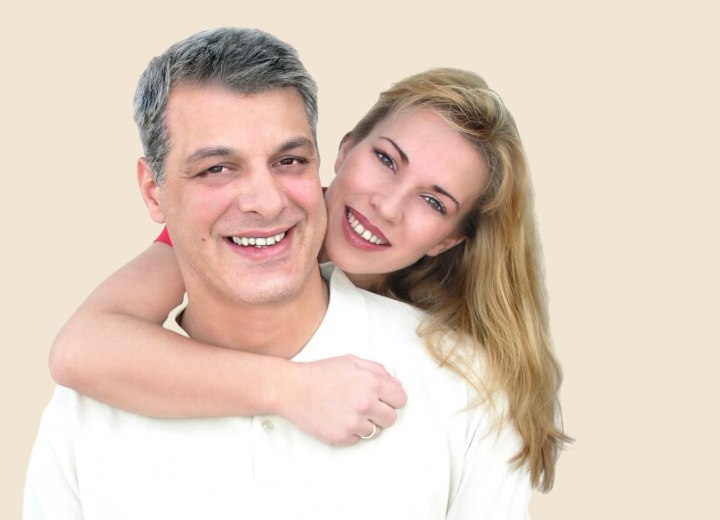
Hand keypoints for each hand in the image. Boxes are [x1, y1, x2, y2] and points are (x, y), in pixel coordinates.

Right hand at [278, 355, 406, 445]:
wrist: (291, 388)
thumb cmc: (320, 373)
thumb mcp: (351, 361)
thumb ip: (378, 371)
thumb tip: (395, 384)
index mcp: (372, 383)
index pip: (401, 399)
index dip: (393, 399)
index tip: (384, 399)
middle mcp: (366, 404)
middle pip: (391, 418)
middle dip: (381, 413)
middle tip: (364, 406)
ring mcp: (353, 422)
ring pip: (375, 431)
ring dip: (365, 423)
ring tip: (347, 411)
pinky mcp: (341, 437)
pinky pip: (357, 440)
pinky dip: (350, 432)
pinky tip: (337, 418)